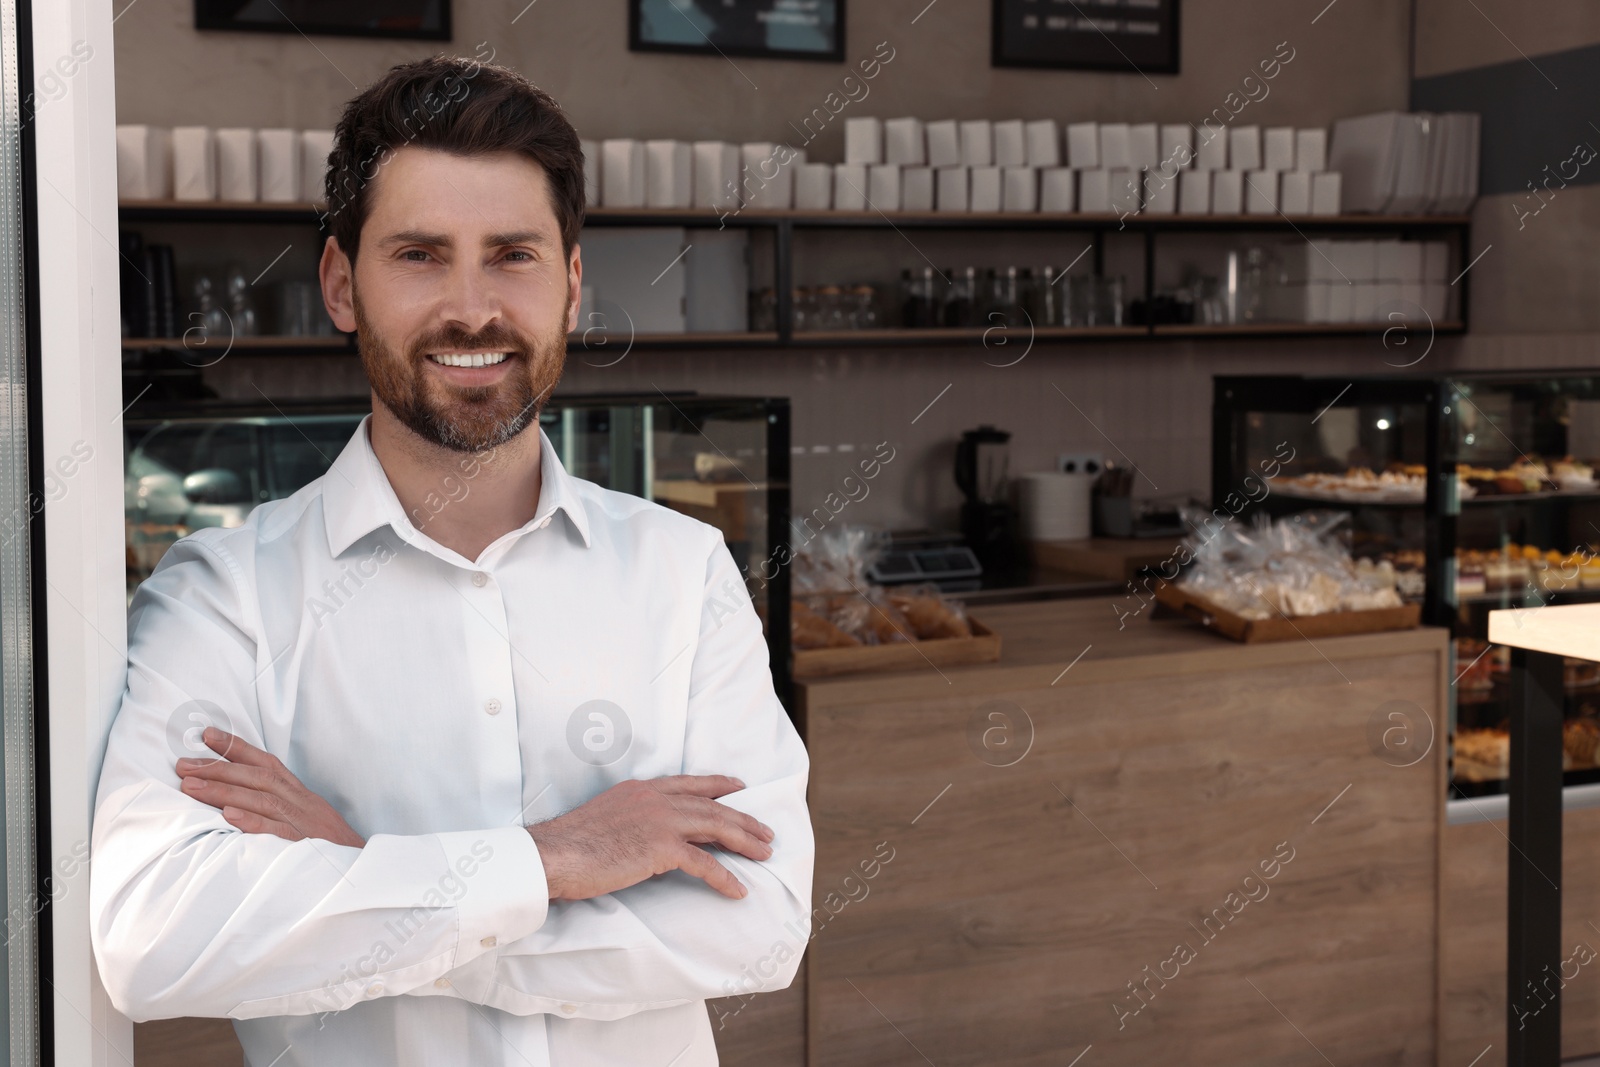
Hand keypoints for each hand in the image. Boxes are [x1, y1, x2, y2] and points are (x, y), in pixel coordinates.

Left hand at [176, 726, 365, 848]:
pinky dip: (252, 822)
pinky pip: (276, 832)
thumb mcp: (309, 821)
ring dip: (224, 792)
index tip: (207, 735)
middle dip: (219, 769)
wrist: (364, 871)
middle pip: (258, 778)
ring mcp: (304, 824)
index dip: (238, 747)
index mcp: (302, 796)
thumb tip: (238, 803)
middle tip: (183, 765)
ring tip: (190, 787)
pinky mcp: (304, 847)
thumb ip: (279, 809)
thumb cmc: (331, 850)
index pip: (267, 764)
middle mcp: (302, 804)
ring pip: (262, 800)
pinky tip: (227, 817)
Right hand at [528, 776, 773, 901]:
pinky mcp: (660, 848)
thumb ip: (633, 820)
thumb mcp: (606, 818)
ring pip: (715, 827)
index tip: (738, 787)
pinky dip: (724, 877)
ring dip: (744, 841)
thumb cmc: (571, 844)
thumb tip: (649, 837)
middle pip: (711, 806)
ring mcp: (659, 820)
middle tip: (765, 831)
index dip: (717, 785)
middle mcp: (654, 799)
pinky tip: (738, 889)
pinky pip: (703, 863)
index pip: (689, 784)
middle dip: (742, 819)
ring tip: (764, 853)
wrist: (554, 854)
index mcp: (641, 790)